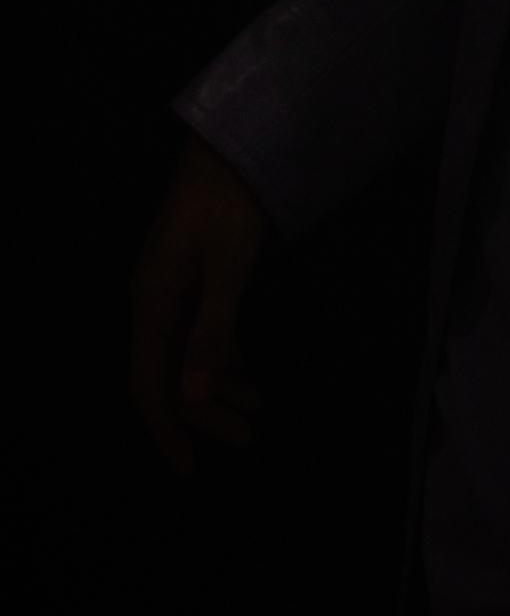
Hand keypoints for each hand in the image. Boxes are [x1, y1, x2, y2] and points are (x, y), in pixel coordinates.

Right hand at [131, 131, 266, 475]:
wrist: (228, 148)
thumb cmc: (228, 203)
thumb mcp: (227, 269)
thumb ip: (212, 331)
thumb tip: (194, 393)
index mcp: (152, 302)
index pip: (148, 382)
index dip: (165, 427)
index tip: (187, 467)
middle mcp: (153, 301)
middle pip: (169, 374)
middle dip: (202, 411)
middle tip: (244, 438)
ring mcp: (171, 290)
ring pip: (185, 355)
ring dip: (217, 385)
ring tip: (255, 410)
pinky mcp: (191, 279)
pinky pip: (199, 333)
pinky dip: (221, 357)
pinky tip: (245, 372)